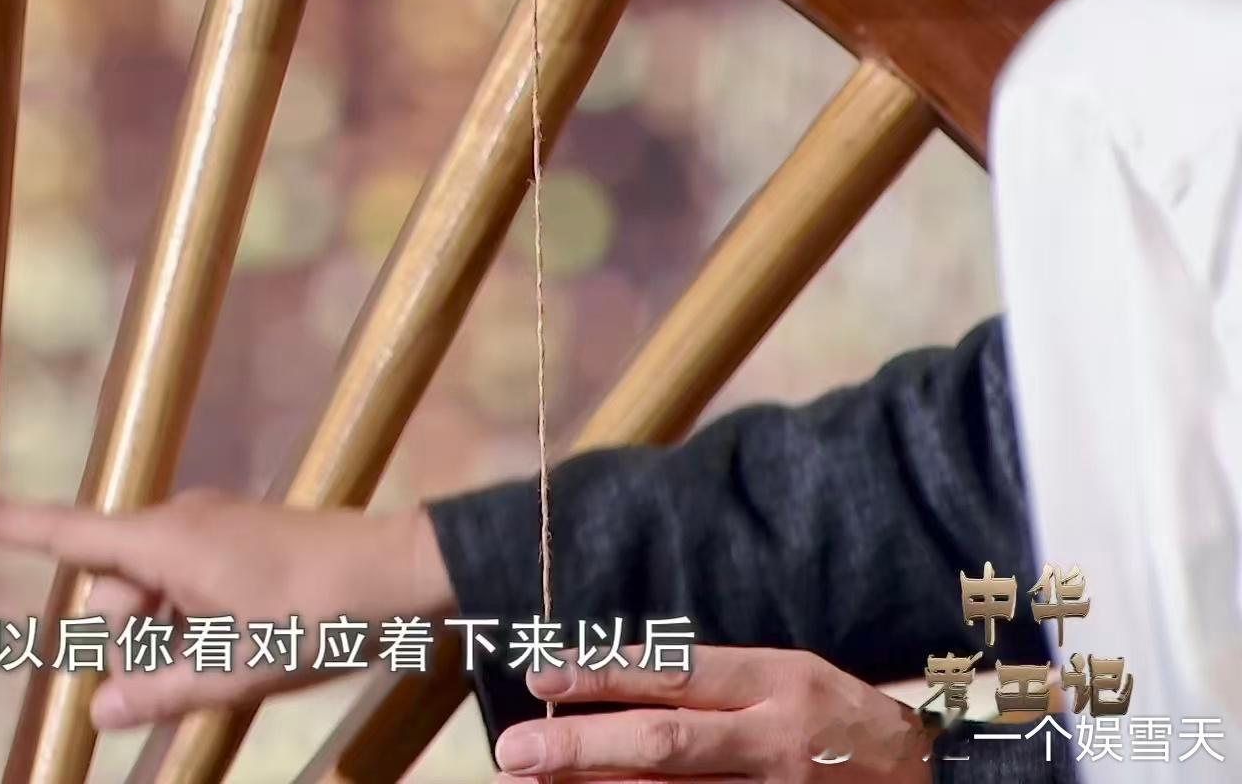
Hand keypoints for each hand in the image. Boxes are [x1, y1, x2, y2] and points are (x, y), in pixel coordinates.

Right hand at [0, 488, 456, 727]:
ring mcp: (209, 529)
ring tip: (232, 660)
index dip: (1, 522)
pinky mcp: (236, 540)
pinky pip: (187, 586)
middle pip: (112, 591)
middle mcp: (178, 525)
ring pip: (152, 596)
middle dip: (128, 640)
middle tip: (192, 672)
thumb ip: (157, 692)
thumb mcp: (232, 668)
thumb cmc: (318, 613)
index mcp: (163, 544)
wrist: (402, 572)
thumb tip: (96, 711)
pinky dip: (193, 623)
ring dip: (167, 637)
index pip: (63, 533)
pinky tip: (241, 647)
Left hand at [491, 645, 936, 782]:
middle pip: (665, 741)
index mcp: (776, 680)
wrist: (931, 778)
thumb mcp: (785, 675)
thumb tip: (610, 686)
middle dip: (582, 746)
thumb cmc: (838, 716)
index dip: (603, 675)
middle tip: (514, 749)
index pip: (674, 673)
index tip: (541, 676)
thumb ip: (710, 681)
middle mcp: (776, 739)